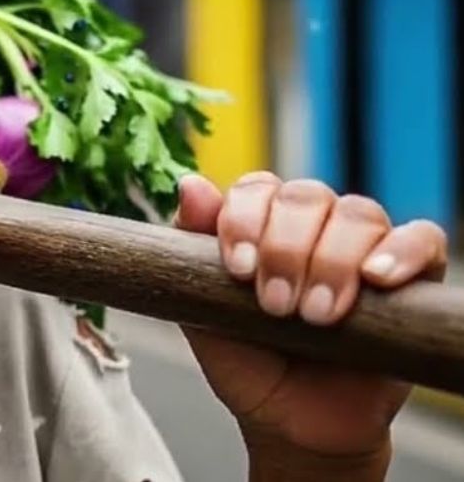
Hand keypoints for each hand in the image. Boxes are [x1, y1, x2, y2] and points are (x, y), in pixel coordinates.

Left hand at [175, 172, 447, 463]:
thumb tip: (190, 186)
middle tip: (277, 305)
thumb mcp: (205, 312)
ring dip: (334, 260)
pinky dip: (403, 250)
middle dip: (287, 249)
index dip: (246, 220)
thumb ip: (191, 248)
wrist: (296, 427)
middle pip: (307, 196)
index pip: (257, 188)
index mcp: (264, 219)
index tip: (239, 270)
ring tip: (317, 314)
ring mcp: (365, 246)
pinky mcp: (413, 279)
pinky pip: (423, 239)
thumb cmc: (250, 363)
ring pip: (358, 214)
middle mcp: (315, 222)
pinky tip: (378, 276)